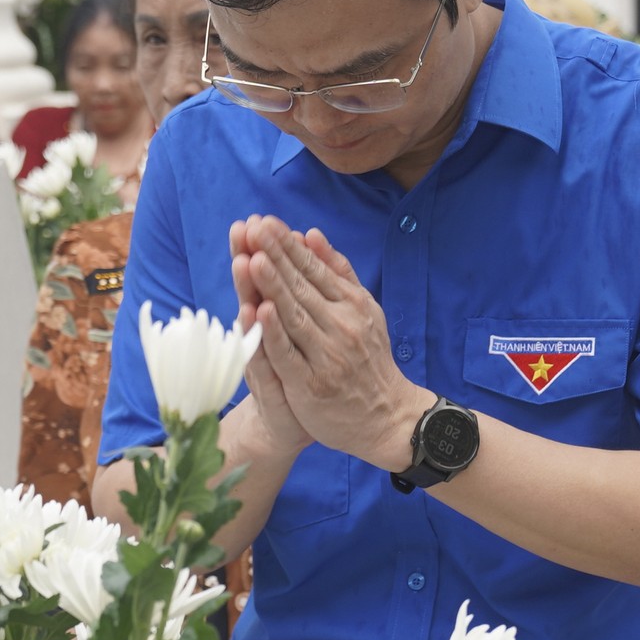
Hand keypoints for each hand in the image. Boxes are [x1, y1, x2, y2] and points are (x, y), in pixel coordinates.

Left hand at [243, 216, 426, 469]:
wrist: (386, 417)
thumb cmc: (367, 359)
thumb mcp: (362, 309)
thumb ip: (337, 271)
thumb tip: (310, 233)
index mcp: (351, 303)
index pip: (313, 269)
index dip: (287, 245)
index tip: (265, 222)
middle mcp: (341, 324)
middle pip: (301, 286)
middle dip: (275, 256)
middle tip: (253, 229)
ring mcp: (327, 354)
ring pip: (294, 316)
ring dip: (273, 287)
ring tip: (253, 260)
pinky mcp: (311, 383)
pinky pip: (289, 355)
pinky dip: (275, 333)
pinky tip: (260, 312)